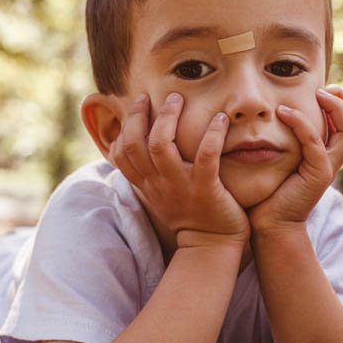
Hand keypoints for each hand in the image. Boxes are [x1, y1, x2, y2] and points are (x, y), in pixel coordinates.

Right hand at [110, 93, 249, 247]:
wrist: (211, 245)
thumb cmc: (189, 214)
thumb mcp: (161, 194)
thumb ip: (151, 173)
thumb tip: (144, 148)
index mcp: (147, 184)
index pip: (121, 154)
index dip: (125, 126)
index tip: (136, 105)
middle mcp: (158, 183)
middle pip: (136, 144)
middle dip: (139, 115)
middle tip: (151, 97)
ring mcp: (180, 186)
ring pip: (161, 146)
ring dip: (168, 118)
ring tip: (177, 99)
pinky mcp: (206, 189)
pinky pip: (207, 157)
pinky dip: (213, 135)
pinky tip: (220, 119)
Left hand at [249, 86, 342, 232]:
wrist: (268, 225)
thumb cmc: (267, 194)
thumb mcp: (276, 161)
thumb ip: (280, 141)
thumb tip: (271, 119)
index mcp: (323, 159)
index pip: (341, 127)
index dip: (337, 106)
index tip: (321, 89)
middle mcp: (330, 163)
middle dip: (340, 105)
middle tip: (322, 89)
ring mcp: (327, 169)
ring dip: (333, 109)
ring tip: (314, 94)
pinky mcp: (318, 174)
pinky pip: (315, 143)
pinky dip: (302, 124)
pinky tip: (284, 113)